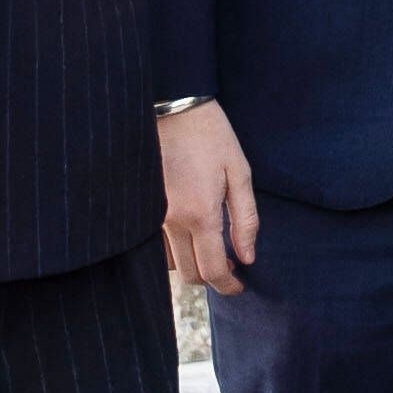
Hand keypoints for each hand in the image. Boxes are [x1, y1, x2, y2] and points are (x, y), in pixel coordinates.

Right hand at [159, 101, 258, 292]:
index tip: (239, 287)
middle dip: (211, 279)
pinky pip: (158, 243)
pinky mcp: (144, 206)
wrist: (172, 105)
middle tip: (229, 265)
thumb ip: (245, 219)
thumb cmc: (210, 135)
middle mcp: (171, 221)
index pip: (212, 270)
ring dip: (192, 264)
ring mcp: (153, 215)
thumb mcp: (240, 173)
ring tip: (212, 249)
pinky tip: (191, 235)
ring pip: (171, 262)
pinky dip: (176, 250)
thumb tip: (247, 256)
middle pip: (189, 274)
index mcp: (200, 214)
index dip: (228, 286)